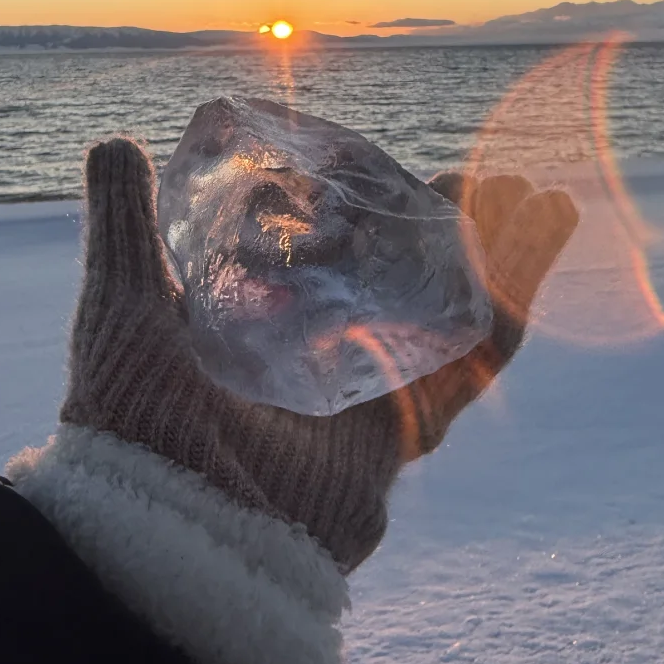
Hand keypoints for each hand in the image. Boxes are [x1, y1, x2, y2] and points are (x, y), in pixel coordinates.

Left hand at [60, 141, 576, 572]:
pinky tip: (537, 252)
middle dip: (459, 232)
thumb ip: (124, 223)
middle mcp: (321, 363)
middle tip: (495, 176)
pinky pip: (469, 366)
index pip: (334, 258)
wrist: (157, 522)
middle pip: (408, 285)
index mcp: (261, 328)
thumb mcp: (123, 301)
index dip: (375, 212)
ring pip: (454, 317)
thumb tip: (115, 140)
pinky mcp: (399, 435)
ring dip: (505, 259)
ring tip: (547, 202)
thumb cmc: (129, 416)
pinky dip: (509, 308)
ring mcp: (365, 398)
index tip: (399, 164)